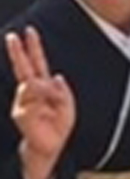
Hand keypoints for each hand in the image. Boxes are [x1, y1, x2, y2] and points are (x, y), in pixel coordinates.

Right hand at [6, 28, 74, 178]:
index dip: (33, 48)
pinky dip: (42, 106)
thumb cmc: (59, 126)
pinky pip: (33, 103)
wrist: (50, 146)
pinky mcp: (21, 113)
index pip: (37, 63)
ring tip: (51, 108)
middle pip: (23, 67)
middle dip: (18, 51)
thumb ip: (63, 91)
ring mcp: (23, 101)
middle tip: (12, 35)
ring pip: (32, 86)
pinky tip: (44, 114)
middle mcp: (31, 91)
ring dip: (45, 92)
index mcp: (44, 86)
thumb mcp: (68, 106)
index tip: (29, 32)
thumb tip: (54, 77)